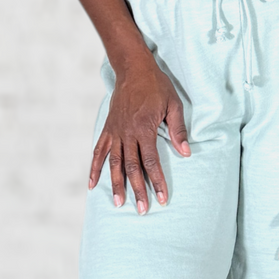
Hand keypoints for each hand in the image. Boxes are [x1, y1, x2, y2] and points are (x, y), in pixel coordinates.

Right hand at [88, 53, 189, 211]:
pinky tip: (92, 184)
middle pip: (132, 167)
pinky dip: (94, 168)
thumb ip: (178, 130)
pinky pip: (99, 152)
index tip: (161, 198)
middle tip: (143, 209)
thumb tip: (185, 153)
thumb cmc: (156, 86)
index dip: (157, 181)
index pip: (151, 161)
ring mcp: (115, 132)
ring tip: (119, 203)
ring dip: (116, 184)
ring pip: (114, 163)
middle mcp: (127, 133)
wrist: (133, 69)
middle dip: (138, 189)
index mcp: (144, 128)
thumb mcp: (173, 104)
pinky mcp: (107, 129)